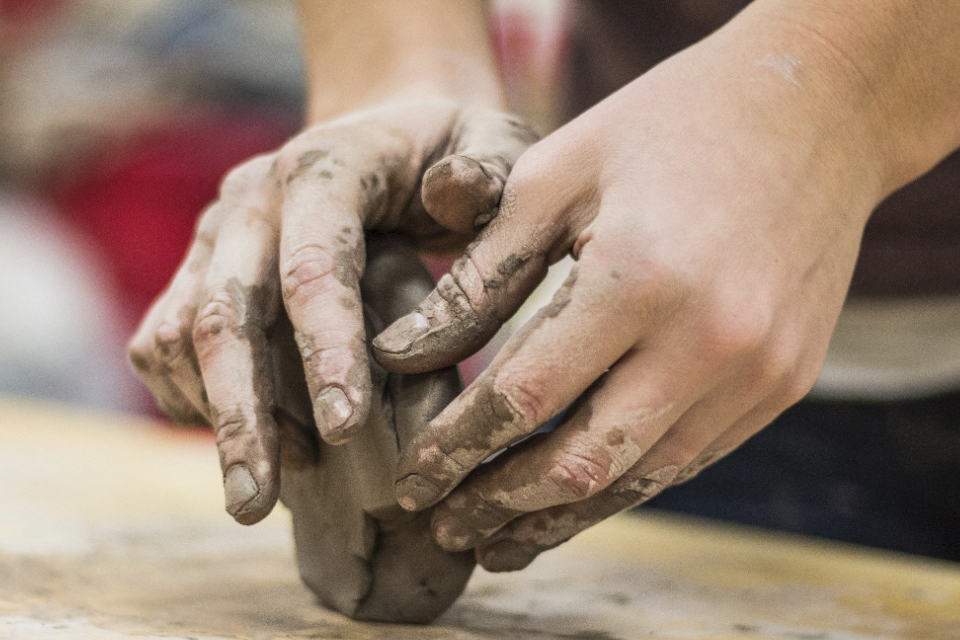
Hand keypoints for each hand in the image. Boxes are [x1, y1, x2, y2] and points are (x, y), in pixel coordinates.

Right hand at [128, 99, 535, 523]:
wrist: (388, 131)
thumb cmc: (452, 150)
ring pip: (180, 334)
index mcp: (327, 169)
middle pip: (225, 312)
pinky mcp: (200, 269)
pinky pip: (165, 341)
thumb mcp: (493, 144)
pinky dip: (192, 399)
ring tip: (261, 490)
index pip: (315, 265)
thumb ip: (487, 172)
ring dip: (214, 415)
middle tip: (255, 503)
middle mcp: (253, 201)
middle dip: (241, 413)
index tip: (346, 431)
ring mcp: (217, 236)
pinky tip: (247, 440)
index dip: (326, 349)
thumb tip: (451, 195)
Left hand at [375, 27, 889, 569]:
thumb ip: (481, 275)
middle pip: (581, 461)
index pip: (522, 396)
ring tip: (501, 541)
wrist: (817, 108)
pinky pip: (691, 456)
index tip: (410, 479)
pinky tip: (579, 494)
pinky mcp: (786, 382)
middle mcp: (709, 341)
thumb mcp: (556, 174)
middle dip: (500, 504)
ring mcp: (759, 371)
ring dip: (562, 516)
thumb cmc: (668, 126)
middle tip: (445, 527)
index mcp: (638, 277)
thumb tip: (403, 356)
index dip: (455, 449)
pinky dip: (626, 482)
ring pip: (640, 478)